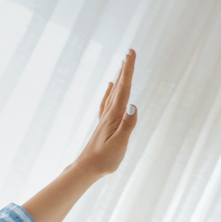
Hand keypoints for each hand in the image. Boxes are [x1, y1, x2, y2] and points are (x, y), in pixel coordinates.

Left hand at [74, 48, 138, 176]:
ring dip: (119, 77)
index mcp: (114, 116)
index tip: (131, 53)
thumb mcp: (119, 144)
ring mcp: (105, 118)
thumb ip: (127, 125)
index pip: (124, 89)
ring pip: (114, 92)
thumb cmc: (104, 160)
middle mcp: (109, 114)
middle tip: (130, 52)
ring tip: (122, 64)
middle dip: (125, 69)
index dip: (129, 70)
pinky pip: (108, 101)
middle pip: (119, 86)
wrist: (86, 169)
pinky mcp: (104, 124)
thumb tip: (134, 105)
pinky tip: (110, 87)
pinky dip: (111, 91)